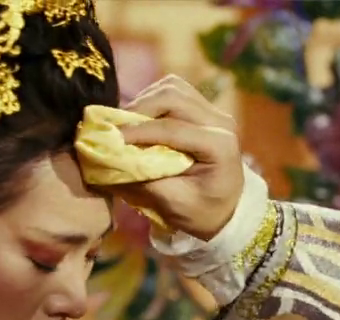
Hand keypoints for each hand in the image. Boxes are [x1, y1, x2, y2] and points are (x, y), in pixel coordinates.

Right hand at [111, 75, 244, 240]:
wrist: (227, 208)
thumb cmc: (202, 211)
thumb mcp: (175, 205)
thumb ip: (146, 182)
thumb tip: (112, 161)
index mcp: (220, 146)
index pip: (173, 128)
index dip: (139, 131)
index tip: (112, 139)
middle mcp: (221, 122)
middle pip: (173, 96)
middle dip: (140, 109)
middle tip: (117, 129)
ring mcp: (214, 111)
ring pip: (173, 88)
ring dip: (146, 102)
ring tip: (128, 124)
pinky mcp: (205, 108)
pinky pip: (175, 91)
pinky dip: (153, 101)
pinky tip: (142, 120)